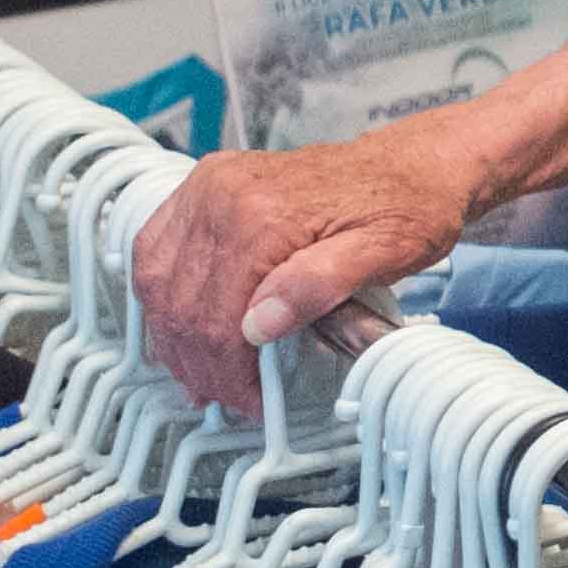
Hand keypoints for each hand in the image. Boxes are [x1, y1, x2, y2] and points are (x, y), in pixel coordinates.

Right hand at [129, 114, 496, 411]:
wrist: (412, 165)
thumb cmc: (406, 209)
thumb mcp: (386, 253)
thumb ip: (320, 286)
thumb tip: (260, 325)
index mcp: (265, 213)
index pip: (221, 316)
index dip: (232, 373)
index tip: (253, 402)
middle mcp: (224, 193)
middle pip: (184, 303)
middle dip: (201, 363)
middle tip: (225, 397)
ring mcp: (209, 185)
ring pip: (159, 279)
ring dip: (173, 335)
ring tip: (199, 373)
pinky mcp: (205, 185)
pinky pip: (155, 247)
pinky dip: (161, 293)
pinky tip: (179, 324)